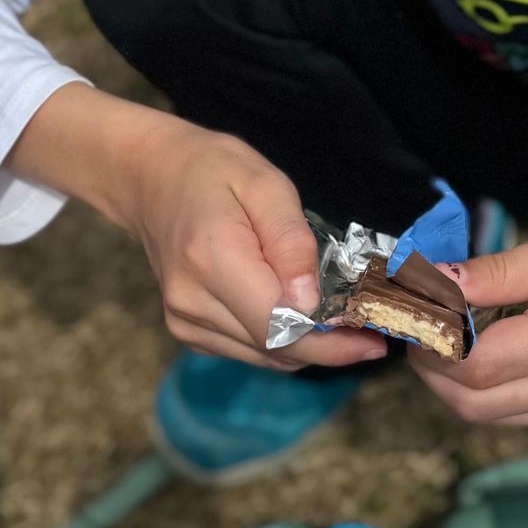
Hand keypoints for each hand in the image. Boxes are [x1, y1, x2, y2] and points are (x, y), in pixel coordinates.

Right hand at [61, 99, 385, 372]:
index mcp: (213, 259)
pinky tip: (301, 317)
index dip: (332, 343)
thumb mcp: (265, 183)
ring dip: (307, 347)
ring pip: (265, 357)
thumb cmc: (214, 170)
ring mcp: (184, 321)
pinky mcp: (186, 330)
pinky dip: (281, 342)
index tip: (376, 340)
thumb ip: (291, 242)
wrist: (151, 178)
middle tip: (372, 332)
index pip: (279, 326)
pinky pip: (248, 350)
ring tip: (344, 322)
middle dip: (329, 347)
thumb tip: (310, 304)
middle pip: (275, 349)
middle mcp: (192, 301)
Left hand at [403, 216, 527, 427]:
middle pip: (471, 404)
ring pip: (488, 417)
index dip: (430, 341)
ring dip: (451, 384)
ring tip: (443, 334)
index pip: (475, 364)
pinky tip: (483, 351)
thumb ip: (501, 272)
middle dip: (429, 368)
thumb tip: (434, 283)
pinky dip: (484, 391)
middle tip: (415, 322)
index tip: (409, 305)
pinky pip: (516, 415)